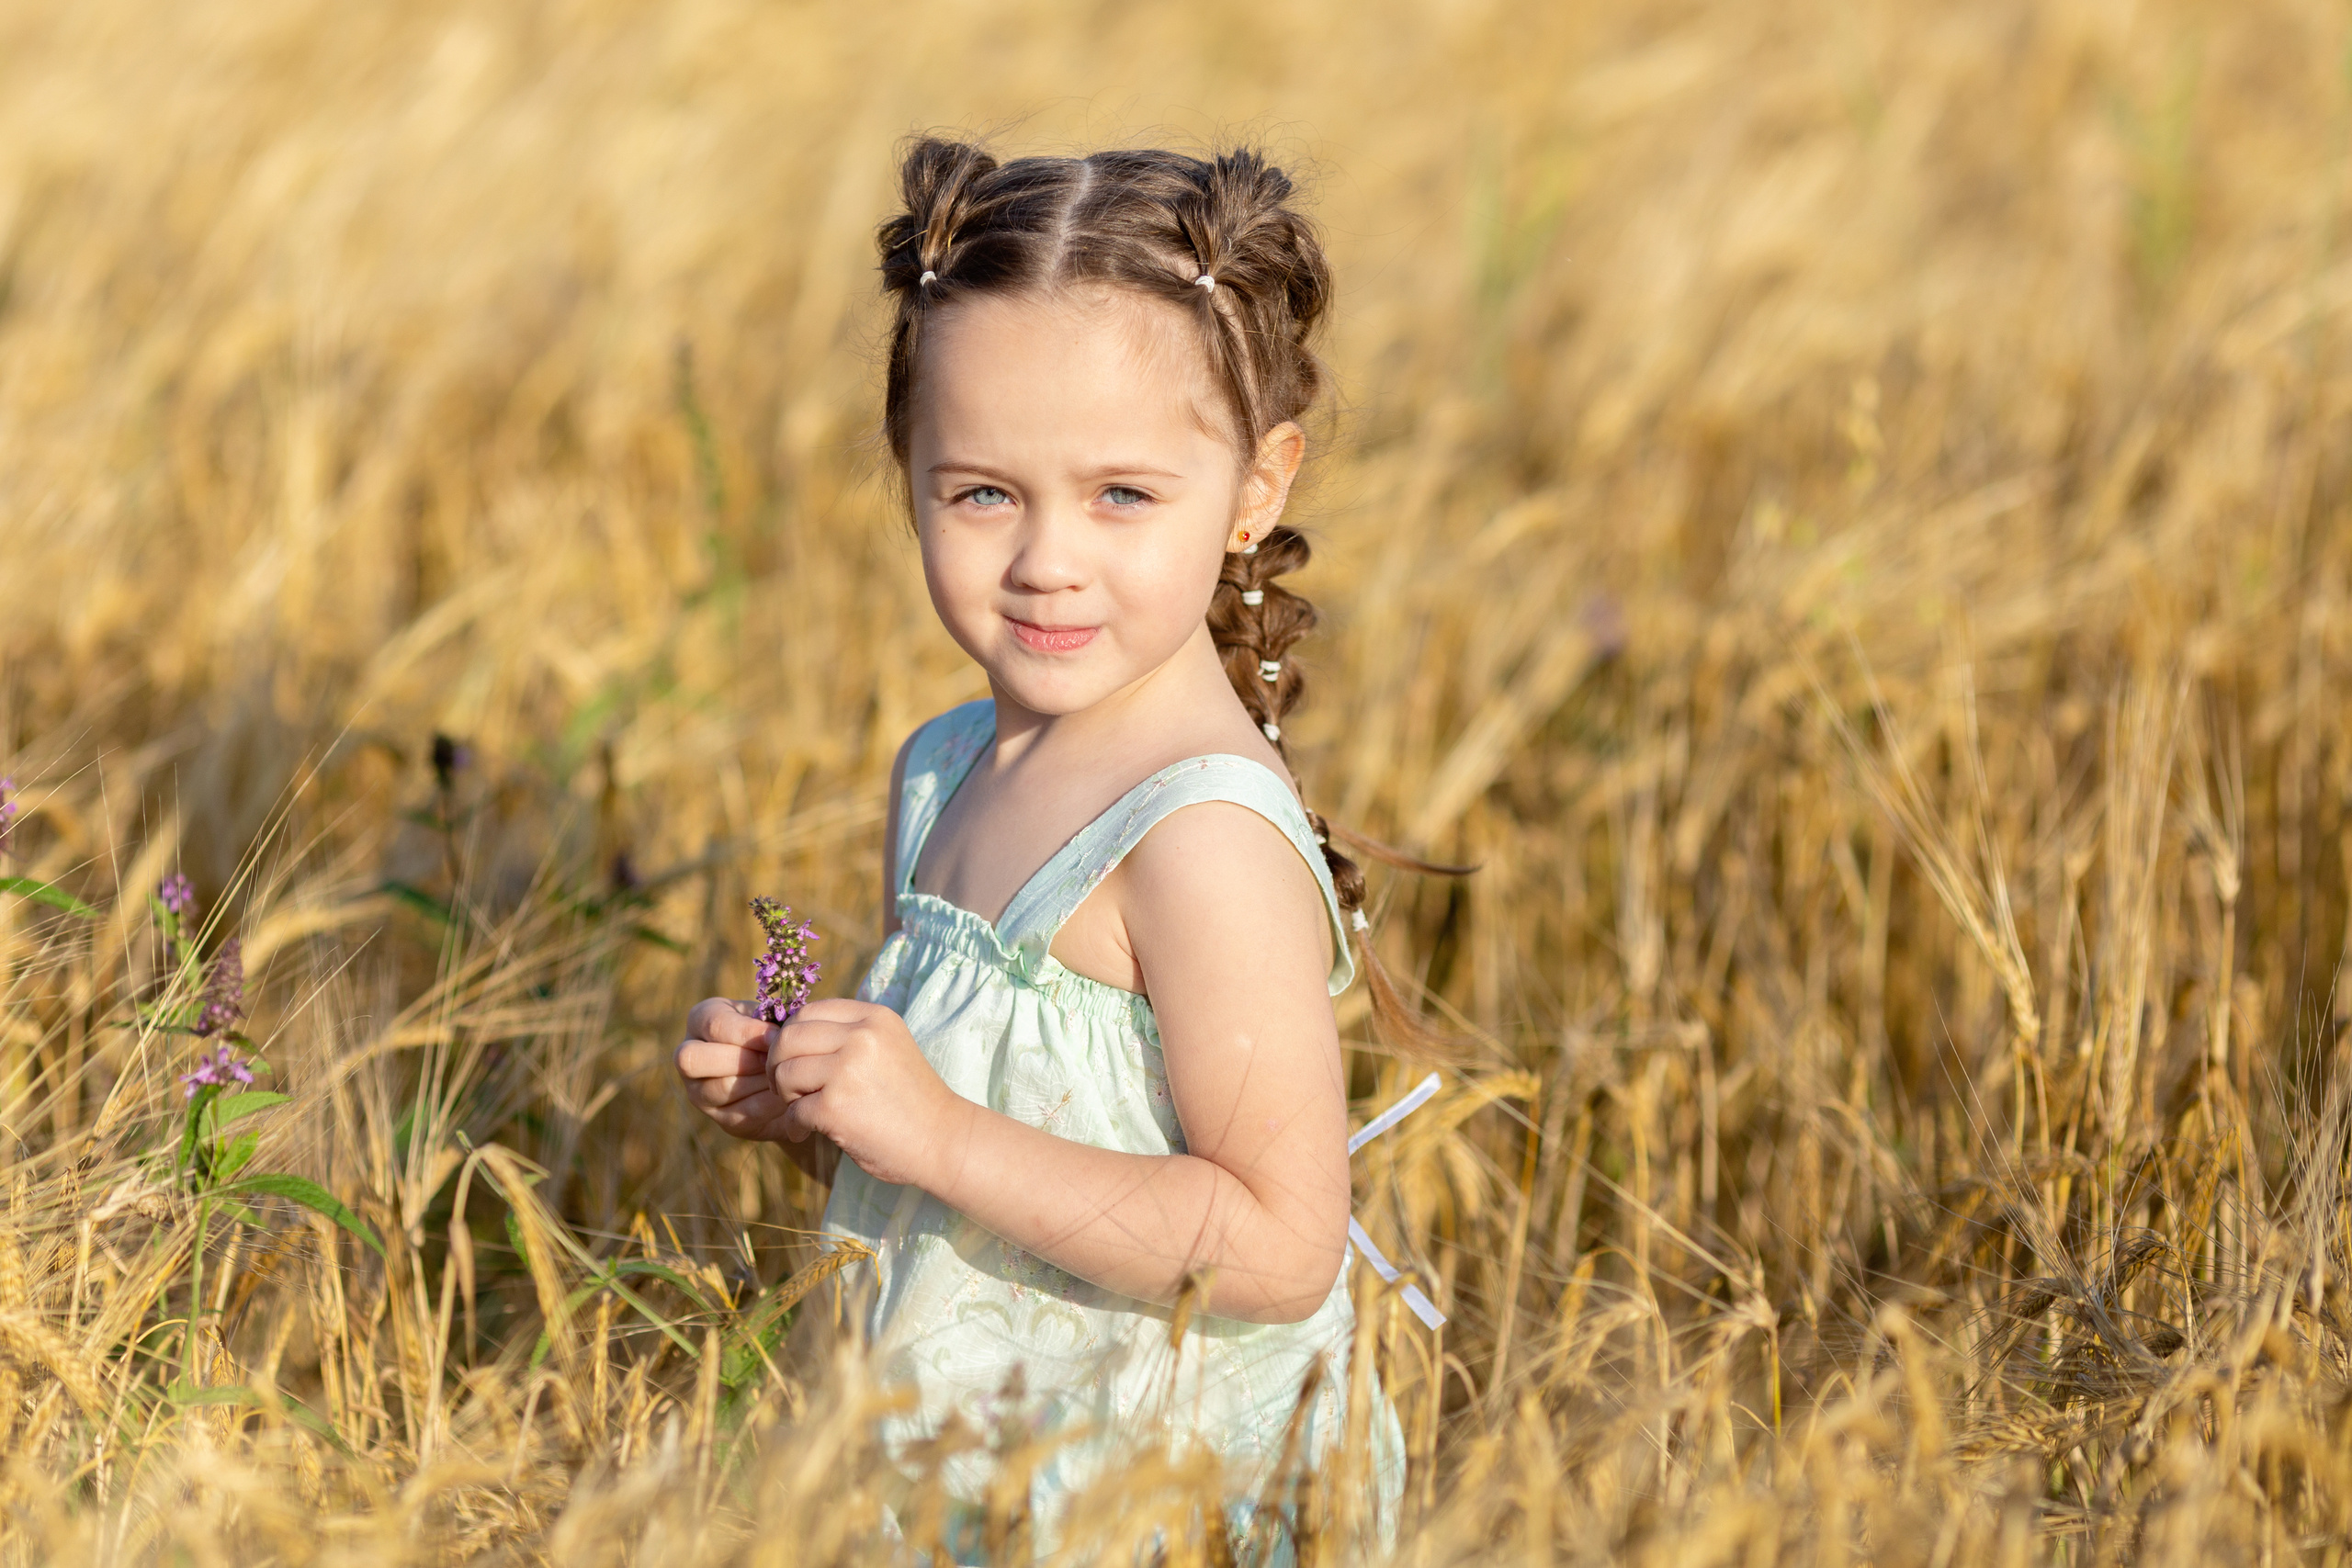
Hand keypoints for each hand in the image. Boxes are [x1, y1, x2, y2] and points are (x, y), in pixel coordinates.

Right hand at [674, 997, 792, 1141]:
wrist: (787, 1068)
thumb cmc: (775, 1031)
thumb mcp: (770, 1015)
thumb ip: (769, 1019)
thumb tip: (779, 1036)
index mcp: (700, 1019)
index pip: (713, 1025)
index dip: (747, 1032)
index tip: (777, 1036)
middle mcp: (688, 1056)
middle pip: (693, 1060)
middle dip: (740, 1060)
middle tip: (772, 1060)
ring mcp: (700, 1093)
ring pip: (719, 1089)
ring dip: (758, 1081)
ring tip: (785, 1073)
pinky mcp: (723, 1120)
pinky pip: (743, 1113)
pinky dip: (770, 1103)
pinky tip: (788, 1093)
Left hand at [768, 998, 967, 1189]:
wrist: (944, 1140)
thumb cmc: (911, 1099)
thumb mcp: (887, 1047)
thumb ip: (848, 1035)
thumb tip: (787, 1036)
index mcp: (874, 1017)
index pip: (807, 1012)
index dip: (791, 1037)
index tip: (796, 1061)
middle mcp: (861, 1036)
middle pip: (788, 1038)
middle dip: (779, 1065)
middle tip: (788, 1089)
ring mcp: (847, 1070)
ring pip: (785, 1073)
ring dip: (786, 1096)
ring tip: (802, 1110)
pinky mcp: (835, 1107)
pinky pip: (792, 1111)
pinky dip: (794, 1126)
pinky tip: (806, 1132)